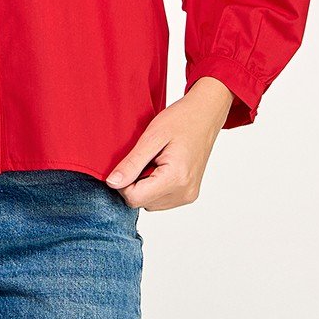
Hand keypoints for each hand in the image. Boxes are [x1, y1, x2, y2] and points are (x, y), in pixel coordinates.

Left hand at [105, 77, 233, 210]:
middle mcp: (184, 193)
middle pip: (141, 202)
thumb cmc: (181, 120)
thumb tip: (112, 183)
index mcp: (176, 179)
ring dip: (144, 185)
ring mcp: (188, 196)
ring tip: (154, 160)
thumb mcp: (151, 137)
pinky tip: (161, 166)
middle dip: (134, 182)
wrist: (206, 115)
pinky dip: (154, 186)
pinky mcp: (189, 194)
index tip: (129, 161)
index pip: (134, 198)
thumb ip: (131, 163)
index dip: (123, 182)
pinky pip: (160, 199)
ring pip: (149, 203)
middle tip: (144, 157)